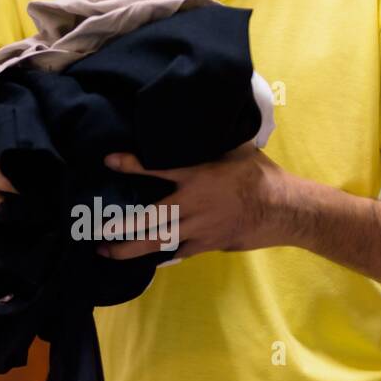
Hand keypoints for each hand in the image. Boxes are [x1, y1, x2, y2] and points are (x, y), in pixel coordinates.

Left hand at [95, 142, 290, 261]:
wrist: (285, 210)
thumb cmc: (258, 175)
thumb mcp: (234, 149)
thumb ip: (209, 141)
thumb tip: (196, 120)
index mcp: (197, 176)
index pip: (158, 168)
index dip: (132, 164)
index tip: (109, 160)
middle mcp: (192, 205)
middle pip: (149, 219)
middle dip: (120, 225)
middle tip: (95, 229)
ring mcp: (198, 228)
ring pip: (158, 241)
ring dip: (129, 247)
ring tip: (105, 249)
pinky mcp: (206, 244)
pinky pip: (177, 251)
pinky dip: (157, 254)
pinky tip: (140, 259)